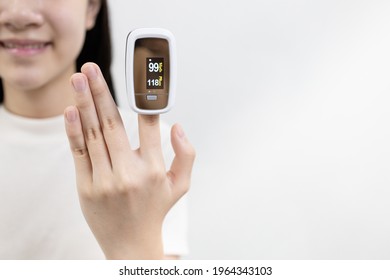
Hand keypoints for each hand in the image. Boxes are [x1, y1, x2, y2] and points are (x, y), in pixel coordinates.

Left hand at [63, 63, 194, 258]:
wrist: (130, 243)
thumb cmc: (156, 209)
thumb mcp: (181, 185)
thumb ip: (186, 155)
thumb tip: (177, 125)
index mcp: (154, 169)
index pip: (150, 125)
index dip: (144, 97)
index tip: (138, 75)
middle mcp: (129, 173)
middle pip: (113, 124)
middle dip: (102, 92)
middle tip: (92, 68)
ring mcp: (105, 180)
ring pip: (93, 134)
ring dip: (85, 103)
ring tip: (79, 78)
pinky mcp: (86, 187)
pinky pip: (79, 153)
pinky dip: (74, 130)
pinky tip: (71, 109)